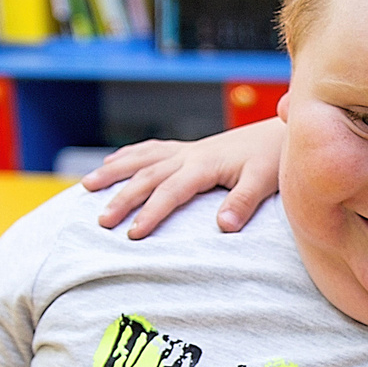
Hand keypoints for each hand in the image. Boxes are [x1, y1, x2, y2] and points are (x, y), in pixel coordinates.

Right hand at [83, 117, 288, 239]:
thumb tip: (224, 226)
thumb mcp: (264, 181)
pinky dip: (128, 156)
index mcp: (204, 165)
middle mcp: (189, 154)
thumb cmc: (273, 158)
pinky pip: (151, 150)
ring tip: (87, 186)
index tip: (133, 234)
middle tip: (100, 221)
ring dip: (113, 172)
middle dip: (122, 198)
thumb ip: (244, 202)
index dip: (151, 213)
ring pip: (141, 159)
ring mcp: (186, 150)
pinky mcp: (188, 149)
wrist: (281, 132)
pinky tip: (111, 163)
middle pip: (147, 176)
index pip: (170, 192)